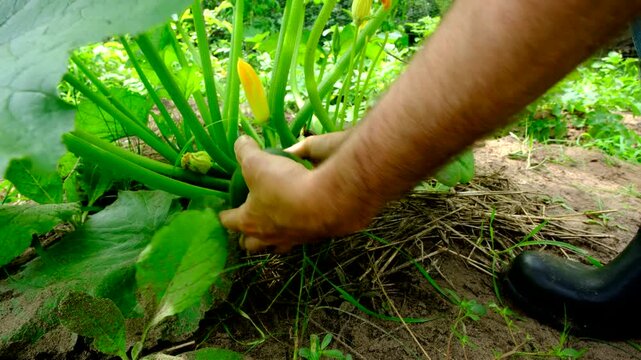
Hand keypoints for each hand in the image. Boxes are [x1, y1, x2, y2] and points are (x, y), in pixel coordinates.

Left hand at [219, 135, 371, 252]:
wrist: (326, 202)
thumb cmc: (283, 185)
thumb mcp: (258, 162)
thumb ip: (246, 151)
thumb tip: (240, 142)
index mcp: (249, 220)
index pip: (230, 222)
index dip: (224, 216)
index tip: (223, 213)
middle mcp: (268, 236)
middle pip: (251, 245)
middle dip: (247, 239)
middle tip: (247, 229)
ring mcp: (291, 240)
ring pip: (277, 248)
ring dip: (272, 241)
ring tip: (274, 232)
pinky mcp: (312, 238)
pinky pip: (299, 239)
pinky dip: (297, 232)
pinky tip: (301, 222)